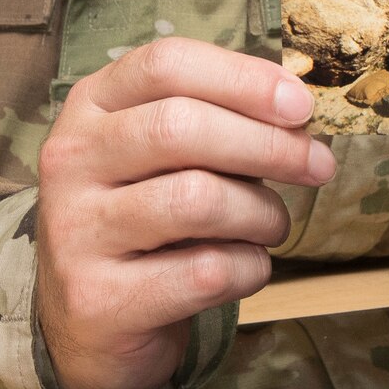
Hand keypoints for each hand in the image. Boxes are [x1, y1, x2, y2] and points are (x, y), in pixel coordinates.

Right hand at [35, 37, 335, 388]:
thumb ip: (216, 122)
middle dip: (268, 144)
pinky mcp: (98, 300)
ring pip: (196, 199)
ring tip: (273, 225)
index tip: (300, 104)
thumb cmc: (146, 221)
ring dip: (261, 212)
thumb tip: (294, 109)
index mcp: (89, 107)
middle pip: (179, 126)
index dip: (241, 77)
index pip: (164, 64)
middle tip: (317, 165)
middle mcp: (70, 160)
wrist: (92, 323)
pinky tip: (248, 267)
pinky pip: (204, 271)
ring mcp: (76, 231)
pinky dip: (248, 268)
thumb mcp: (162, 156)